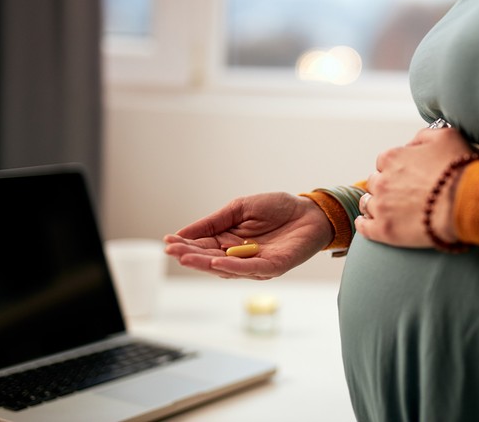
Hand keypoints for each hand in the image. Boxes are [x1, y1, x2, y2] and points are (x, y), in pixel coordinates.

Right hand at [164, 192, 332, 279]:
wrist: (310, 210)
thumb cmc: (278, 208)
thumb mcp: (240, 208)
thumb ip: (214, 221)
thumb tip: (183, 232)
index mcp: (229, 242)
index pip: (203, 247)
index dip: (186, 245)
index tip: (168, 241)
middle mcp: (239, 257)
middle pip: (210, 260)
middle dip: (190, 256)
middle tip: (172, 251)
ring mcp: (255, 264)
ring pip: (226, 268)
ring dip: (205, 264)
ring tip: (186, 257)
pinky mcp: (273, 267)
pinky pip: (250, 269)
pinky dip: (233, 267)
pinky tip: (217, 262)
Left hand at [355, 127, 472, 248]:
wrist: (466, 202)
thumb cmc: (459, 168)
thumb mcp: (445, 136)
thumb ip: (423, 136)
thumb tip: (412, 143)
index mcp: (392, 158)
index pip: (384, 162)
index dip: (396, 169)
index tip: (407, 176)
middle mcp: (381, 180)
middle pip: (375, 182)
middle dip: (386, 186)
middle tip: (402, 194)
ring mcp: (381, 206)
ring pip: (367, 203)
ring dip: (375, 204)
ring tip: (388, 210)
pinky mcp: (384, 230)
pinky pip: (364, 227)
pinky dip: (364, 225)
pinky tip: (368, 224)